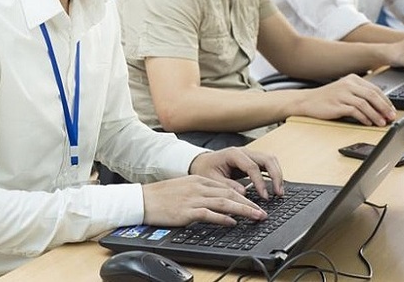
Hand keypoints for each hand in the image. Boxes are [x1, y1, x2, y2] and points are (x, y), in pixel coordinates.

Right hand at [142, 174, 266, 227]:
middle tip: (262, 212)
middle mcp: (198, 187)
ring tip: (255, 217)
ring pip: (224, 203)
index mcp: (198, 180)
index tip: (254, 204)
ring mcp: (193, 199)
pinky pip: (209, 214)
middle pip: (229, 194)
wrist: (142, 199)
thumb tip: (217, 202)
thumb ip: (200, 192)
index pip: (226, 187)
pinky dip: (222, 218)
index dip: (243, 196)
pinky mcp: (186, 211)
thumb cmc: (160, 196)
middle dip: (248, 203)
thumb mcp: (183, 188)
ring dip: (243, 210)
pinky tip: (232, 223)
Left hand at [189, 148, 283, 199]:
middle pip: (267, 159)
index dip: (260, 182)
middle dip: (276, 176)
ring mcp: (250, 155)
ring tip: (279, 192)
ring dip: (278, 175)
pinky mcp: (252, 161)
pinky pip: (268, 165)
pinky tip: (275, 187)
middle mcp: (244, 152)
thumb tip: (243, 193)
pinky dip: (274, 174)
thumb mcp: (211, 179)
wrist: (201, 162)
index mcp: (233, 154)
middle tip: (278, 193)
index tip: (264, 196)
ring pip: (271, 160)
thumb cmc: (205, 169)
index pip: (252, 167)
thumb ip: (226, 185)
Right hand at [298, 74, 395, 126]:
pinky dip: (364, 118)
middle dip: (384, 108)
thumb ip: (360, 94)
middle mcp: (347, 84)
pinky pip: (354, 111)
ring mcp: (341, 94)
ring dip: (376, 115)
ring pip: (365, 104)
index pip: (375, 89)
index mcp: (352, 79)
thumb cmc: (327, 98)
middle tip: (391, 117)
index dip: (386, 101)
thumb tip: (381, 107)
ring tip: (382, 123)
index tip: (392, 110)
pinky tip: (368, 123)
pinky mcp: (336, 105)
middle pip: (372, 95)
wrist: (307, 101)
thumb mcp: (345, 91)